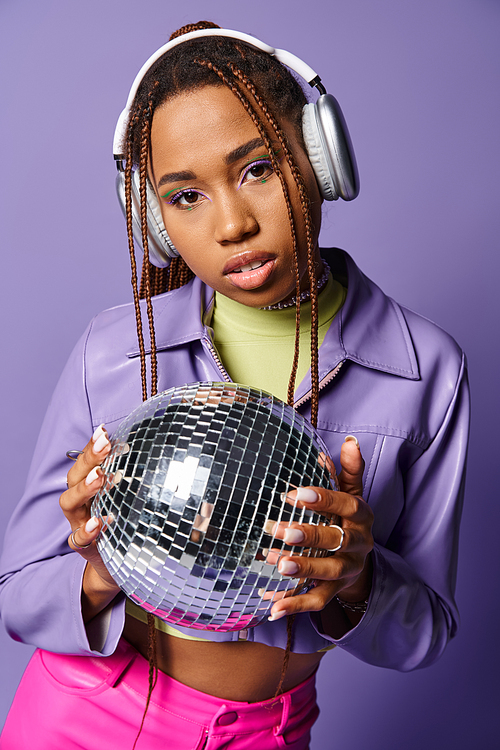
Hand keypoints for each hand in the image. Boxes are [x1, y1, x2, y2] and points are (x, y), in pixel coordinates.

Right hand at [59, 425, 120, 619]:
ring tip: (100, 477)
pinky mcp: (83, 546)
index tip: (105, 432)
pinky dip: (86, 530)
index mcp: (89, 486)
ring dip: (84, 488)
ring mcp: (78, 523)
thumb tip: (166, 451)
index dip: (93, 446)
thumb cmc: (124, 523)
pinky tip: (98, 522)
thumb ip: (138, 478)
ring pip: (69, 502)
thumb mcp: (132, 499)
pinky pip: (77, 538)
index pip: (86, 461)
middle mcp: (80, 502)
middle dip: (90, 459)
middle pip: (74, 476)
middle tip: (106, 447)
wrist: (116, 565)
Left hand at [265, 436, 373, 622]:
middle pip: (337, 541)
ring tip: (277, 564)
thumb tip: (350, 442)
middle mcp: (359, 544)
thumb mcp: (351, 492)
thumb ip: (348, 470)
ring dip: (303, 569)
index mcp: (362, 517)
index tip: (296, 494)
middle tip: (279, 530)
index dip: (324, 499)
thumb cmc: (347, 518)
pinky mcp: (336, 590)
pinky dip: (295, 604)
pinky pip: (317, 601)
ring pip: (328, 573)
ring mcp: (348, 569)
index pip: (348, 505)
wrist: (362, 560)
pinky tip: (272, 605)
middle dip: (308, 536)